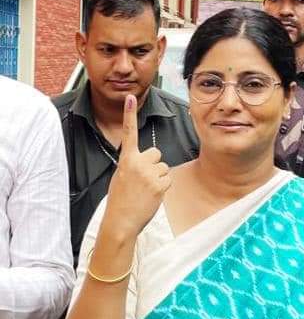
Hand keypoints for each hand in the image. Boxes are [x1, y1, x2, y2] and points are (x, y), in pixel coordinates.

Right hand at [104, 94, 170, 238]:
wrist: (121, 220)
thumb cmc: (120, 199)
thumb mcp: (121, 176)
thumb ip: (133, 164)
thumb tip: (146, 160)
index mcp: (126, 160)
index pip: (129, 133)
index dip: (130, 115)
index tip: (130, 98)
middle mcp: (138, 163)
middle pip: (156, 153)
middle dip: (153, 164)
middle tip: (143, 180)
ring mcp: (150, 173)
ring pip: (163, 167)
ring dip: (158, 177)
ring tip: (145, 190)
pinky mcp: (160, 184)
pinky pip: (167, 179)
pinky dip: (162, 187)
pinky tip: (151, 195)